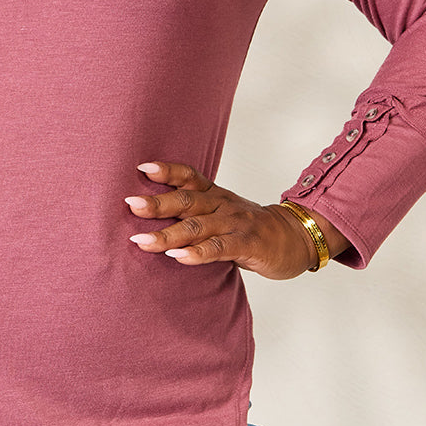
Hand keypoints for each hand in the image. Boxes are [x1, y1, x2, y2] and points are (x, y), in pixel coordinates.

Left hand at [124, 160, 347, 278]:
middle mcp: (222, 205)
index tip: (141, 168)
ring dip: (167, 235)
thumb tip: (151, 218)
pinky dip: (197, 253)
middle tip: (130, 204)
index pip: (189, 176)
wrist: (296, 237)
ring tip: (141, 241)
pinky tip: (178, 258)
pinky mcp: (247, 244)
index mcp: (214, 195)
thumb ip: (194, 215)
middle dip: (156, 203)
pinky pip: (219, 248)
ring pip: (197, 227)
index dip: (166, 171)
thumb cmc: (250, 229)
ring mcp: (235, 224)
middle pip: (186, 201)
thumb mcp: (222, 214)